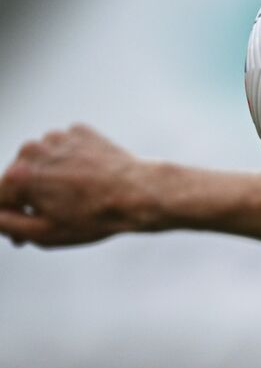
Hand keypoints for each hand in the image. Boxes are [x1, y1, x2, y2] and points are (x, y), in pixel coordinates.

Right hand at [0, 125, 158, 246]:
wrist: (140, 194)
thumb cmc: (94, 218)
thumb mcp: (44, 233)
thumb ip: (7, 224)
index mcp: (18, 176)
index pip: (0, 198)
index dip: (10, 218)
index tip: (23, 235)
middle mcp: (32, 150)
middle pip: (20, 176)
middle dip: (30, 197)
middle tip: (53, 216)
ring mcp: (57, 137)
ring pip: (43, 161)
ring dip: (51, 177)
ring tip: (76, 196)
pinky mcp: (79, 131)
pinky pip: (66, 149)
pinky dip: (72, 161)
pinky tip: (89, 177)